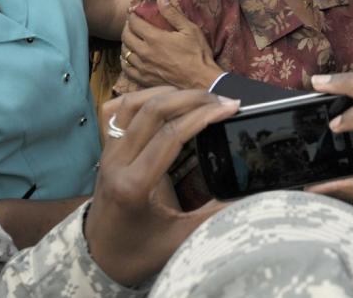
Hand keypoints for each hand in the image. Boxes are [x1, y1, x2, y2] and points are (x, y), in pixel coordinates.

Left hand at [86, 87, 239, 285]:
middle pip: (152, 110)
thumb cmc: (137, 252)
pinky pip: (117, 110)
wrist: (97, 258)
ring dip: (169, 93)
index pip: (170, 135)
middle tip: (222, 101)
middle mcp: (116, 162)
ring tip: (199, 98)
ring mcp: (108, 152)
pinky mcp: (106, 148)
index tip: (231, 108)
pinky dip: (142, 97)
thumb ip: (215, 216)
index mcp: (134, 185)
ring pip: (133, 103)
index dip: (203, 116)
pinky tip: (164, 100)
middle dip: (192, 98)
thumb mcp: (179, 240)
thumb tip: (254, 197)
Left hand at [121, 0, 221, 89]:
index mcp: (154, 38)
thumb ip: (173, 13)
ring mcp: (143, 68)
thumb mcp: (189, 30)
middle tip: (132, 24)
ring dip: (126, 44)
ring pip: (124, 52)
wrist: (202, 81)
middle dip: (127, 27)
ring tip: (131, 40)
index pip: (134, 23)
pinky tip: (130, 58)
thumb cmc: (198, 54)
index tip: (135, 12)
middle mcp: (144, 52)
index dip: (132, 15)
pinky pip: (127, 69)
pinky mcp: (144, 80)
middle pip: (126, 37)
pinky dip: (125, 61)